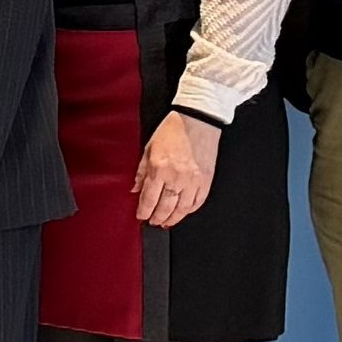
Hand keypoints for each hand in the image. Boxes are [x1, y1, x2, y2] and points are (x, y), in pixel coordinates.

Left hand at [135, 112, 221, 228]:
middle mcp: (177, 176)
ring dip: (173, 218)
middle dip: (157, 218)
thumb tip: (136, 189)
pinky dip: (190, 210)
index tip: (141, 216)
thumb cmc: (173, 131)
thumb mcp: (149, 148)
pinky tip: (183, 212)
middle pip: (165, 207)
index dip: (144, 211)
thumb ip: (141, 171)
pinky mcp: (206, 180)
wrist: (197, 120)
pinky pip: (198, 202)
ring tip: (166, 222)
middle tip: (153, 222)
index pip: (149, 198)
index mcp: (160, 168)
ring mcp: (193, 180)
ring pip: (182, 209)